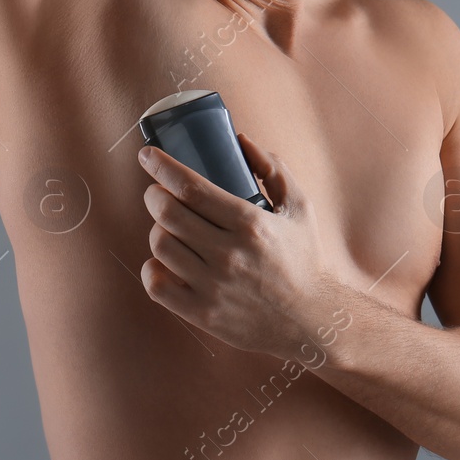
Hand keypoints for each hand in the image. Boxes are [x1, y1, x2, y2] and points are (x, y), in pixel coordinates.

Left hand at [136, 132, 342, 358]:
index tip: (147, 155)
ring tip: (167, 226)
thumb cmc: (304, 258)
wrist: (312, 320)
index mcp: (251, 223)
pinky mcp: (204, 314)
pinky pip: (158, 286)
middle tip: (157, 192)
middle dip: (154, 195)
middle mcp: (229, 254)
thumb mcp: (299, 207)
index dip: (161, 167)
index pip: (191, 188)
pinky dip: (151, 269)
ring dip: (157, 229)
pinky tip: (161, 261)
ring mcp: (214, 286)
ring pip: (161, 246)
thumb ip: (274, 169)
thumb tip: (241, 140)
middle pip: (169, 214)